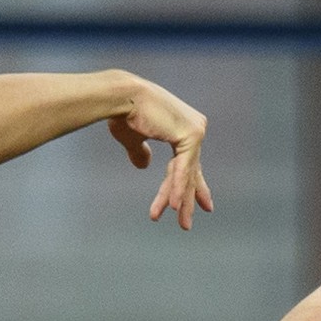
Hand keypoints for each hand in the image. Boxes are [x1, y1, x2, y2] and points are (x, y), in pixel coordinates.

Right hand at [108, 78, 211, 229]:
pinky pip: (184, 169)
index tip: (201, 203)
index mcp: (183, 127)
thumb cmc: (122, 113)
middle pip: (190, 171)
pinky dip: (179, 188)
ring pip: (187, 174)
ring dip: (181, 200)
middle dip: (191, 197)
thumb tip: (143, 166)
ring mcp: (195, 130)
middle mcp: (194, 127)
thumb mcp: (133, 139)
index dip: (190, 185)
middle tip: (193, 219)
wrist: (119, 96)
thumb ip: (141, 152)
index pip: (188, 162)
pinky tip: (175, 206)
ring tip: (182, 224)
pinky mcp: (190, 135)